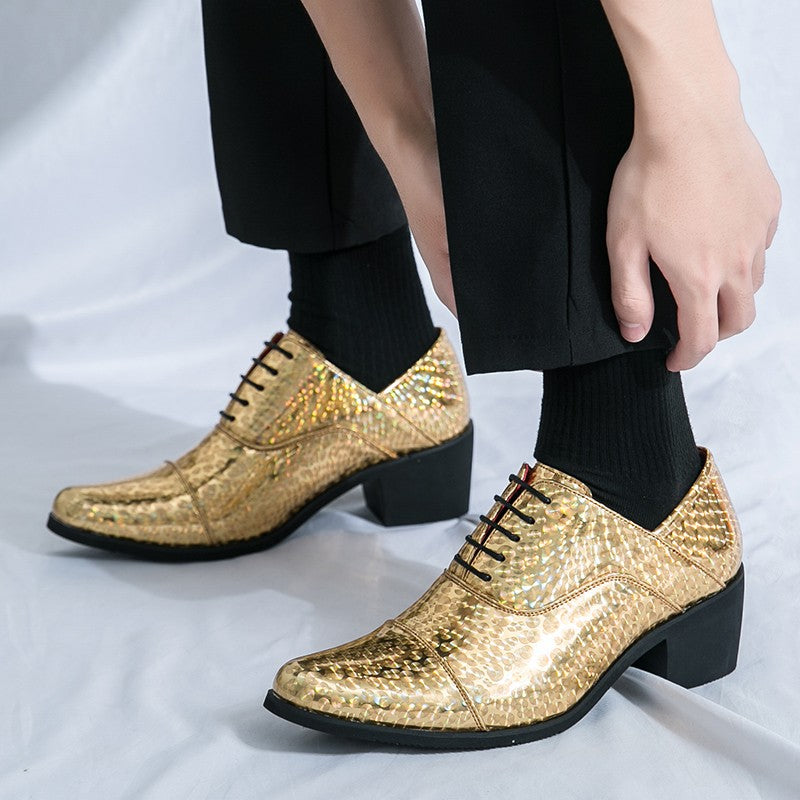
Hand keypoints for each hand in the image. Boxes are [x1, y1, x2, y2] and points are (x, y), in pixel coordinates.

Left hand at [606, 113, 780, 370]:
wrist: (689, 119)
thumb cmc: (649, 178)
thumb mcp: (623, 243)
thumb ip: (630, 294)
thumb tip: (635, 333)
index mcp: (699, 277)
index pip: (701, 337)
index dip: (687, 357)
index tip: (674, 361)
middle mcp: (737, 262)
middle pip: (739, 320)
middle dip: (715, 336)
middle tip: (693, 332)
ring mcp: (757, 233)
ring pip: (754, 285)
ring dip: (732, 299)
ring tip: (707, 292)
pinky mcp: (769, 206)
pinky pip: (763, 248)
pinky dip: (745, 261)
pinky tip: (724, 247)